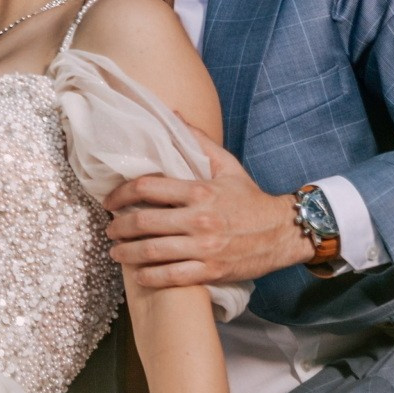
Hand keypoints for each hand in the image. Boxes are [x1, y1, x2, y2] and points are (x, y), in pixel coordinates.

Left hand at [102, 129, 313, 288]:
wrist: (284, 232)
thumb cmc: (251, 199)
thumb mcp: (227, 166)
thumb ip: (197, 140)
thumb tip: (172, 115)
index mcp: (199, 191)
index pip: (146, 188)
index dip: (120, 194)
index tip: (110, 201)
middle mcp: (199, 220)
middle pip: (143, 222)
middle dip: (118, 227)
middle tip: (109, 229)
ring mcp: (205, 248)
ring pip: (152, 252)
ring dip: (127, 253)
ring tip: (116, 252)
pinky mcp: (212, 271)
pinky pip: (172, 277)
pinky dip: (150, 277)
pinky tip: (138, 275)